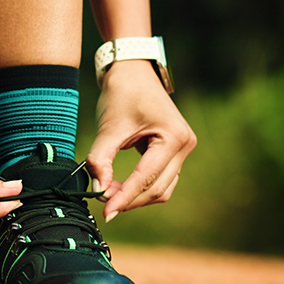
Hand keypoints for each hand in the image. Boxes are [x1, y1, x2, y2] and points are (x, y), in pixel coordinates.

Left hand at [87, 60, 196, 220]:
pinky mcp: (174, 151)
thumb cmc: (122, 93)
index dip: (125, 197)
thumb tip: (98, 190)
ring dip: (136, 195)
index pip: (147, 178)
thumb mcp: (109, 127)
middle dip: (130, 198)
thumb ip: (100, 160)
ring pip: (162, 188)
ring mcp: (182, 149)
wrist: (133, 71)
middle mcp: (184, 145)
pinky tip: (120, 186)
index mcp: (173, 137)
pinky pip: (161, 179)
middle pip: (158, 188)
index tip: (106, 212)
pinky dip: (141, 187)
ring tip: (109, 192)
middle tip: (102, 200)